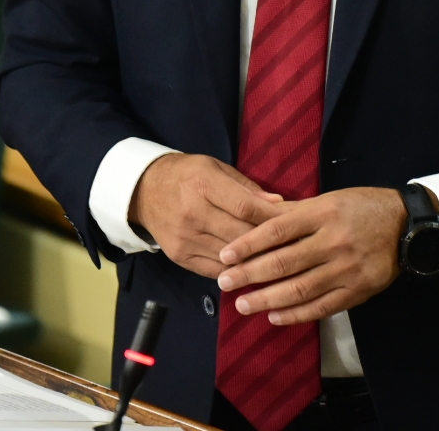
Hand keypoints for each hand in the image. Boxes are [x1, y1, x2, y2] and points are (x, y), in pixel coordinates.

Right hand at [128, 153, 284, 278]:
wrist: (145, 191)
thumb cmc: (188, 175)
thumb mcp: (217, 168)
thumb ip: (247, 188)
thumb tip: (279, 205)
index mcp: (204, 185)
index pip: (245, 208)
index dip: (272, 219)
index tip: (293, 225)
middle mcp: (193, 214)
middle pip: (240, 236)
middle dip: (268, 244)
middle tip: (293, 249)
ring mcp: (185, 239)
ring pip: (229, 257)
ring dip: (255, 262)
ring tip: (279, 263)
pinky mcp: (179, 257)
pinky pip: (214, 270)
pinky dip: (235, 271)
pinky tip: (252, 271)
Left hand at [214, 187, 407, 324]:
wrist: (407, 225)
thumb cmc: (362, 207)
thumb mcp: (328, 200)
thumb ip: (293, 212)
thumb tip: (254, 216)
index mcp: (324, 213)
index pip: (277, 230)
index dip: (248, 244)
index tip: (224, 256)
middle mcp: (334, 241)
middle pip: (284, 262)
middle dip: (250, 275)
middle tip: (225, 283)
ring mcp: (347, 268)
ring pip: (300, 288)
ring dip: (267, 299)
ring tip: (243, 305)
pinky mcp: (358, 290)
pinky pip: (322, 307)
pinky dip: (296, 314)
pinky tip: (275, 317)